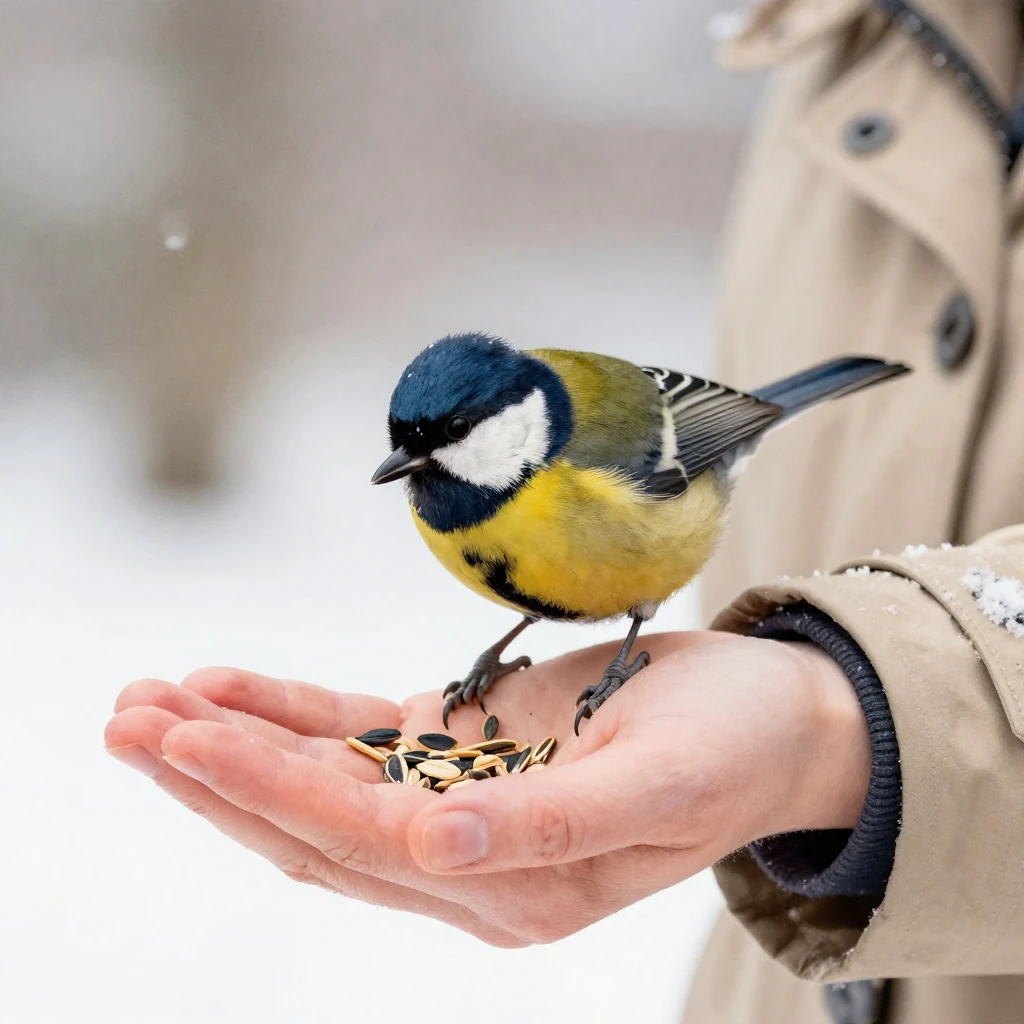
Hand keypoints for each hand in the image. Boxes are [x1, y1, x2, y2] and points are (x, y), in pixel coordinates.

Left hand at [104, 631, 869, 945]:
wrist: (771, 719)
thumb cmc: (734, 751)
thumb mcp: (662, 788)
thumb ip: (550, 826)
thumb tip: (434, 849)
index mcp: (517, 886)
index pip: (362, 839)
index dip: (271, 786)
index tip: (186, 733)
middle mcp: (470, 858)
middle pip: (315, 823)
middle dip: (217, 773)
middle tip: (128, 720)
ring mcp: (460, 800)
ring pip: (322, 782)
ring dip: (235, 743)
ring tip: (147, 701)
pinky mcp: (464, 746)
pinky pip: (360, 735)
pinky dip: (292, 712)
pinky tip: (231, 685)